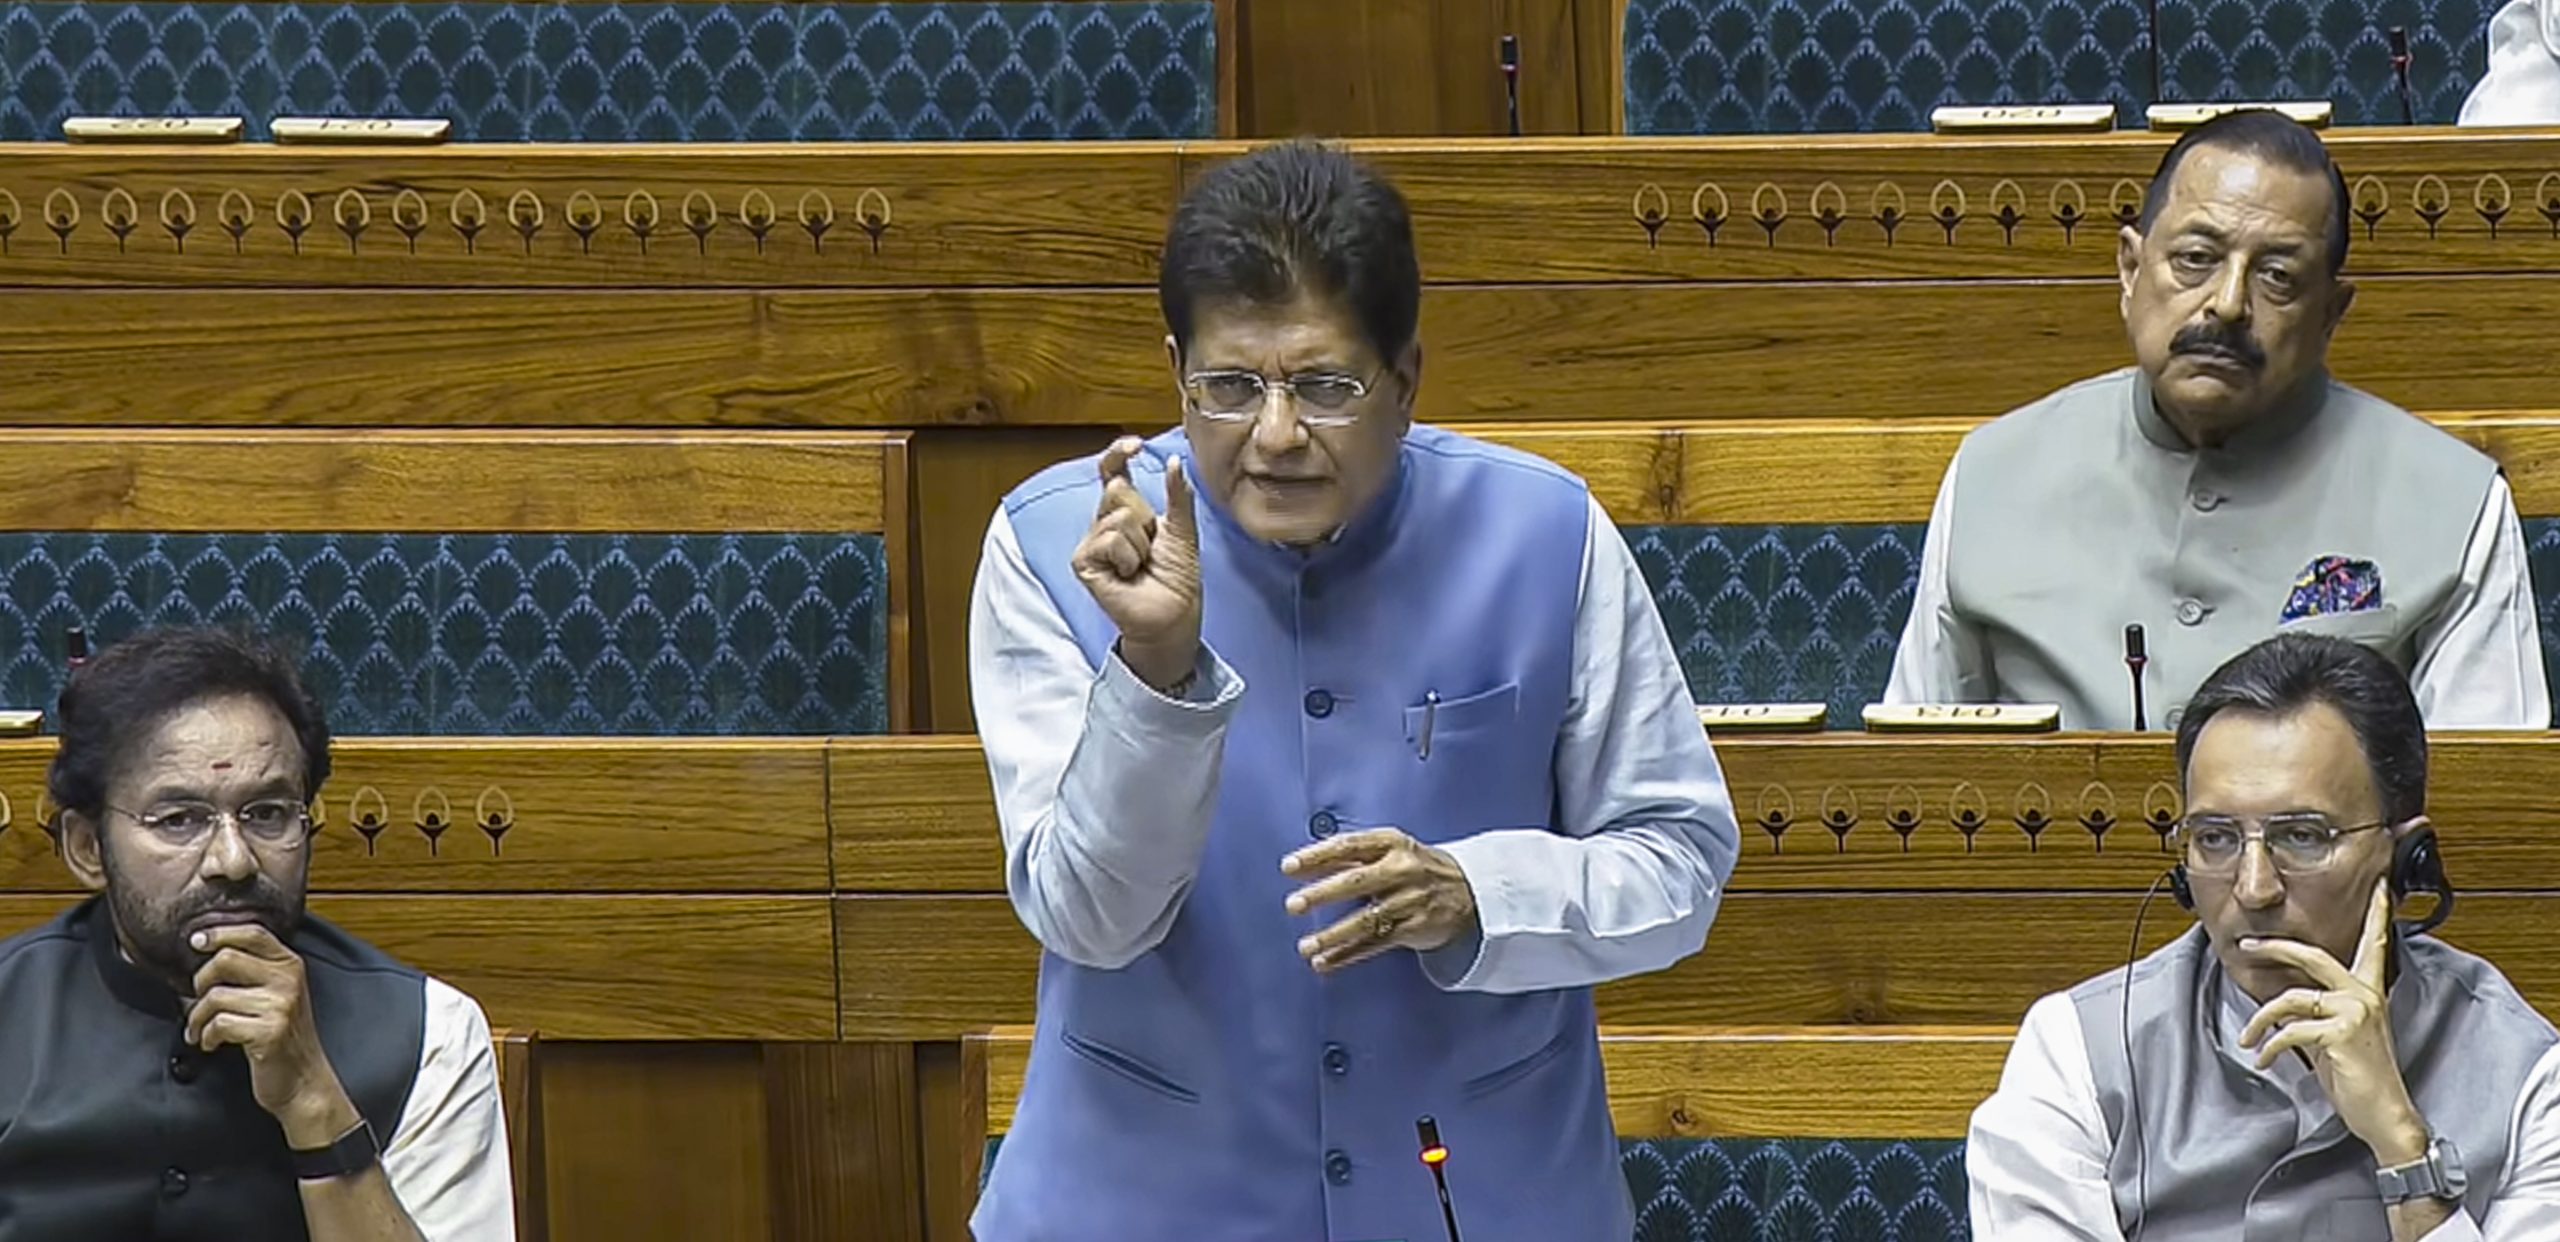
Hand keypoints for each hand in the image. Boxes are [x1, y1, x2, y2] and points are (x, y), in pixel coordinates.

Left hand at [187, 924, 360, 1148]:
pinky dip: (207, 1037)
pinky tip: (213, 1043)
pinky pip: (219, 1025)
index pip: (253, 933)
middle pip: (226, 959)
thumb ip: (254, 971)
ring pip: (216, 996)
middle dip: (201, 981)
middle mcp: (289, 980)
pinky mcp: (269, 1032)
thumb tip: (207, 953)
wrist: (304, 1081)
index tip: (196, 942)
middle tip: (199, 999)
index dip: (219, 933)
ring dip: (197, 1018)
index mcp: (290, 965)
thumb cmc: (284, 1039)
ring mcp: (281, 1006)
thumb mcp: (278, 996)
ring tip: (200, 1030)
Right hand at [1072, 436, 1201, 692]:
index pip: (1113, 472)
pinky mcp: (1083, 561)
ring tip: (1141, 566)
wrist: (1173, 613)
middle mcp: (1104, 523)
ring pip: (1117, 517)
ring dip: (1140, 544)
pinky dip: (1128, 557)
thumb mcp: (1182, 529)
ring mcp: (1092, 542)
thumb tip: (1175, 461)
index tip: (1136, 445)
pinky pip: (1109, 540)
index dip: (1118, 453)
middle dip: (1145, 518)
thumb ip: (1178, 495)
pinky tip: (1128, 575)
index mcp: (1126, 511)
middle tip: (1151, 547)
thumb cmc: (1177, 576)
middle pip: (1118, 491)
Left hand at [1281, 829, 1478, 972]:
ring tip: (1306, 946)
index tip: (1289, 867)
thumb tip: (1302, 867)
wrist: (1468, 891)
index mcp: (1392, 843)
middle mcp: (1402, 869)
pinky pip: (1376, 943)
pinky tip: (1326, 962)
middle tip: (1293, 905)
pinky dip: (1348, 955)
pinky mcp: (1416, 927)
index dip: (1317, 855)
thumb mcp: (1390, 851)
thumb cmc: (1416, 869)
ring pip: (1366, 920)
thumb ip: (1351, 857)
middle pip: (1357, 882)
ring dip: (1333, 935)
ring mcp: (1411, 900)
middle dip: (1323, 894)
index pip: (1348, 846)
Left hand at [2238, 879, 2428, 1163]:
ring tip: (2250, 1039)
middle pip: (2313, 955)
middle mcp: (2364, 995)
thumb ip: (2317, 1014)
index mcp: (2368, 992)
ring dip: (2260, 1022)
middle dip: (2274, 947)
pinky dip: (2269, 1046)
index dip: (2377, 914)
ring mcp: (2354, 1011)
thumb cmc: (2360, 1077)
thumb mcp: (2336, 1037)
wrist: (2384, 1113)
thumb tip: (2283, 1007)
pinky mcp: (2341, 1032)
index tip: (2379, 886)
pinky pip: (2289, 1030)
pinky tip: (2264, 1059)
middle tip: (2247, 944)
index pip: (2374, 945)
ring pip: (2289, 998)